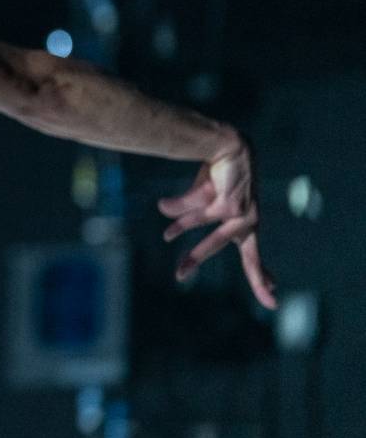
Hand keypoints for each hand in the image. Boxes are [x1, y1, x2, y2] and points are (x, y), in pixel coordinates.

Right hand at [157, 133, 276, 308]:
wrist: (227, 144)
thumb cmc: (217, 174)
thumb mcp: (204, 200)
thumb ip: (188, 216)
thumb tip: (164, 228)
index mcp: (246, 224)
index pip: (254, 256)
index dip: (262, 275)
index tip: (274, 293)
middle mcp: (250, 222)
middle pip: (250, 257)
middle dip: (251, 278)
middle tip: (231, 293)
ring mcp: (244, 214)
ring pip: (216, 240)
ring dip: (195, 248)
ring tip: (166, 238)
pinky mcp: (232, 204)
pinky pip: (200, 215)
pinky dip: (180, 209)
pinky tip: (164, 206)